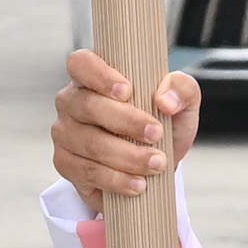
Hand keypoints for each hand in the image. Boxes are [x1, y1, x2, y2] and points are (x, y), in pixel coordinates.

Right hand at [52, 48, 198, 202]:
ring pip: (90, 144)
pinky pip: (88, 173)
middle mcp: (72, 102)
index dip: (100, 75)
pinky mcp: (67, 165)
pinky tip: (138, 184)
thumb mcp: (182, 104)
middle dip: (127, 122)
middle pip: (88, 106)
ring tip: (156, 164)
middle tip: (156, 134)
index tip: (128, 91)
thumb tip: (165, 99)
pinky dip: (117, 180)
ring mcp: (65, 134)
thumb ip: (182, 89)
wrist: (156, 165)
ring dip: (127, 156)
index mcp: (92, 77)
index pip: (81, 63)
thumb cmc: (162, 124)